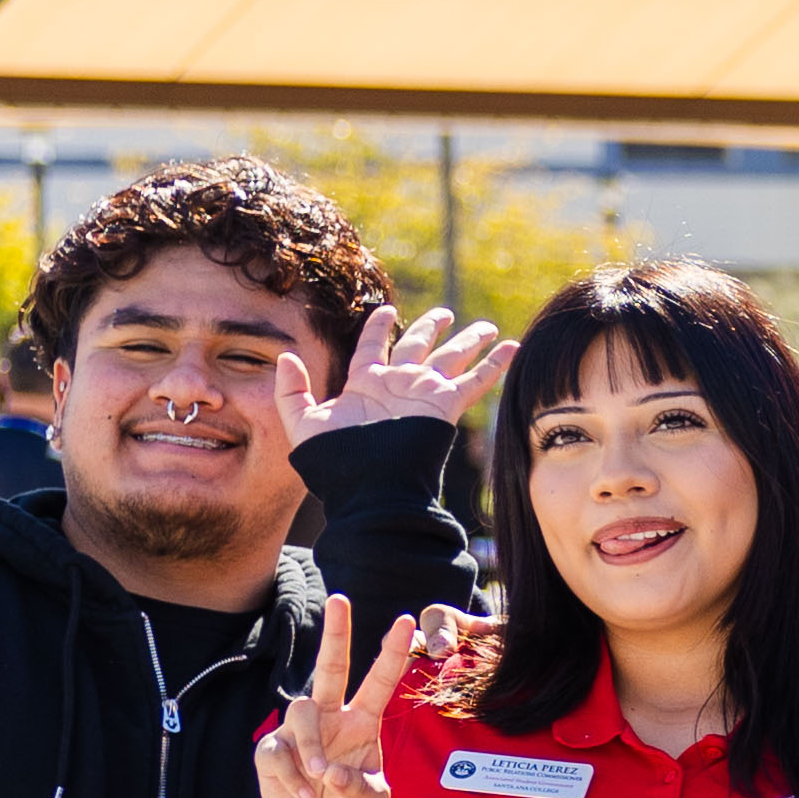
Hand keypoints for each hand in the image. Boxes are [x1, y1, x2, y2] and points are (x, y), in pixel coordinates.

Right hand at [249, 599, 413, 797]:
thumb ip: (361, 787)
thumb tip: (331, 772)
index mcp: (362, 720)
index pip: (379, 681)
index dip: (391, 653)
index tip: (406, 622)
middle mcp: (330, 716)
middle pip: (330, 666)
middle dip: (335, 633)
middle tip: (339, 599)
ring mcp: (297, 730)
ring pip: (300, 713)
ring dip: (310, 747)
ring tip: (319, 777)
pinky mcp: (271, 749)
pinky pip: (278, 752)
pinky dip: (292, 778)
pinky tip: (303, 797)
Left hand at [296, 303, 510, 444]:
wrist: (368, 487)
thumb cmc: (334, 460)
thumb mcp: (300, 423)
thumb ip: (290, 390)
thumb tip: (286, 355)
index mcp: (366, 384)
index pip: (374, 345)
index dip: (378, 326)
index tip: (388, 310)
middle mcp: (398, 385)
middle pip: (418, 346)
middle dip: (432, 328)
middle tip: (447, 315)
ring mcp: (423, 394)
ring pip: (450, 358)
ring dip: (468, 341)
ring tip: (486, 327)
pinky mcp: (444, 406)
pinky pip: (474, 381)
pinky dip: (495, 365)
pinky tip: (512, 347)